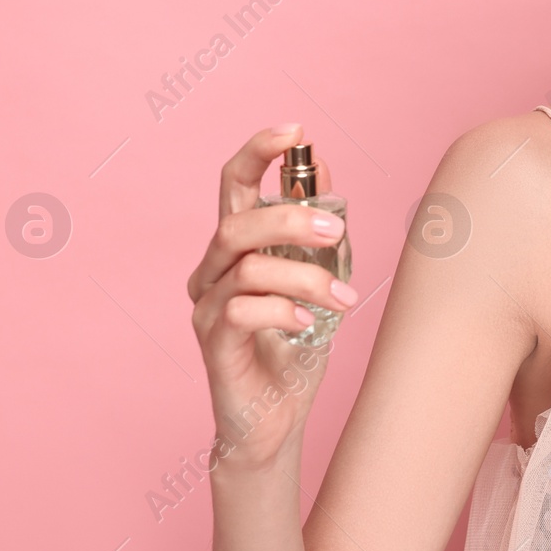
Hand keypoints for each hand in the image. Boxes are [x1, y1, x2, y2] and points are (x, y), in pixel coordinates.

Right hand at [187, 123, 359, 470]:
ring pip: (247, 266)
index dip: (257, 151)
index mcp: (235, 247)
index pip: (231, 184)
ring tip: (344, 296)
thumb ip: (318, 229)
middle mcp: (211, 271)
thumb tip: (324, 167)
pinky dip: (281, 308)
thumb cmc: (294, 346)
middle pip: (237, 223)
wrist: (276, 419)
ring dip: (304, 274)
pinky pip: (240, 310)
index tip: (295, 130)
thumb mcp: (318, 276)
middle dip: (290, 217)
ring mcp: (206, 307)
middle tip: (336, 230)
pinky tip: (308, 321)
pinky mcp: (212, 343)